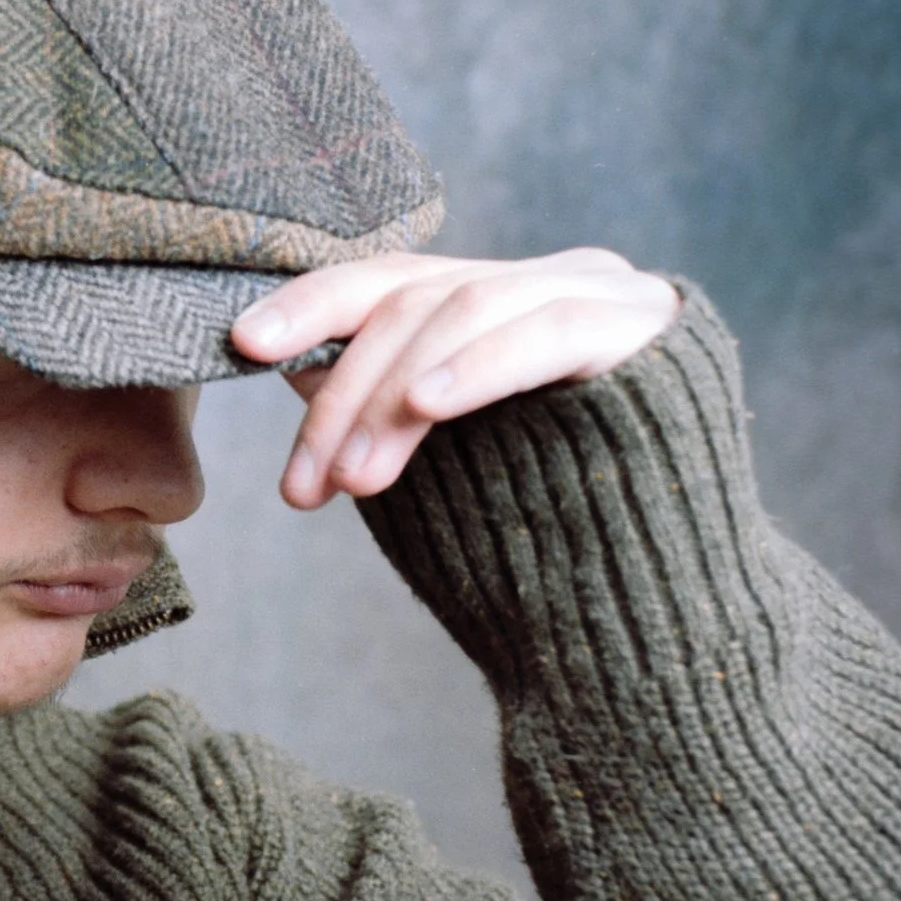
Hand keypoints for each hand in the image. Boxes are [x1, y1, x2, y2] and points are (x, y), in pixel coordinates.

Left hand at [229, 249, 679, 509]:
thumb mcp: (432, 458)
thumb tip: (276, 355)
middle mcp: (553, 279)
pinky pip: (546, 330)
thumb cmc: (533, 545)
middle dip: (344, 392)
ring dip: (392, 397)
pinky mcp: (651, 330)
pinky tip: (426, 404)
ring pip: (463, 311)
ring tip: (354, 480)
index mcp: (498, 300)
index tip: (242, 345)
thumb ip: (373, 397)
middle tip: (306, 485)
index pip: (388, 281)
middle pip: (414, 299)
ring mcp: (606, 295)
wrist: (658, 621)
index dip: (311, 306)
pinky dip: (477, 367)